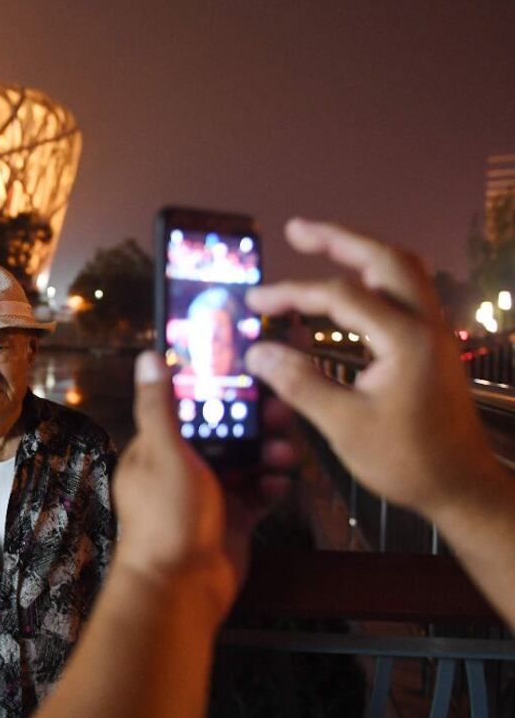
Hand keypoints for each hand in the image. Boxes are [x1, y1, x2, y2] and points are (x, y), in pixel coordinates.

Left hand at [112, 352, 291, 617]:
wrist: (182, 587)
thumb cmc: (167, 517)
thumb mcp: (163, 452)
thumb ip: (158, 405)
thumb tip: (147, 357)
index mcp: (158, 448)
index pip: (190, 407)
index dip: (218, 390)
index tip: (250, 373)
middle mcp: (182, 468)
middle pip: (225, 432)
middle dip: (254, 422)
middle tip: (282, 411)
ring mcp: (210, 495)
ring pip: (246, 462)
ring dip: (267, 453)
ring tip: (286, 452)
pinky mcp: (233, 519)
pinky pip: (258, 494)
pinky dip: (270, 486)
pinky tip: (279, 483)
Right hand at [245, 217, 502, 518]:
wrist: (462, 488)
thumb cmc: (409, 461)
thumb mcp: (344, 427)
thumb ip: (299, 383)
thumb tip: (257, 353)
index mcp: (405, 339)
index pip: (340, 295)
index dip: (291, 294)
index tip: (255, 303)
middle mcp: (426, 325)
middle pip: (384, 259)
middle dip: (338, 239)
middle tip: (296, 229)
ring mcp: (435, 333)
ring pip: (401, 271)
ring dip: (360, 252)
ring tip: (321, 244)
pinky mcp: (434, 346)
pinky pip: (406, 292)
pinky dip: (374, 277)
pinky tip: (350, 288)